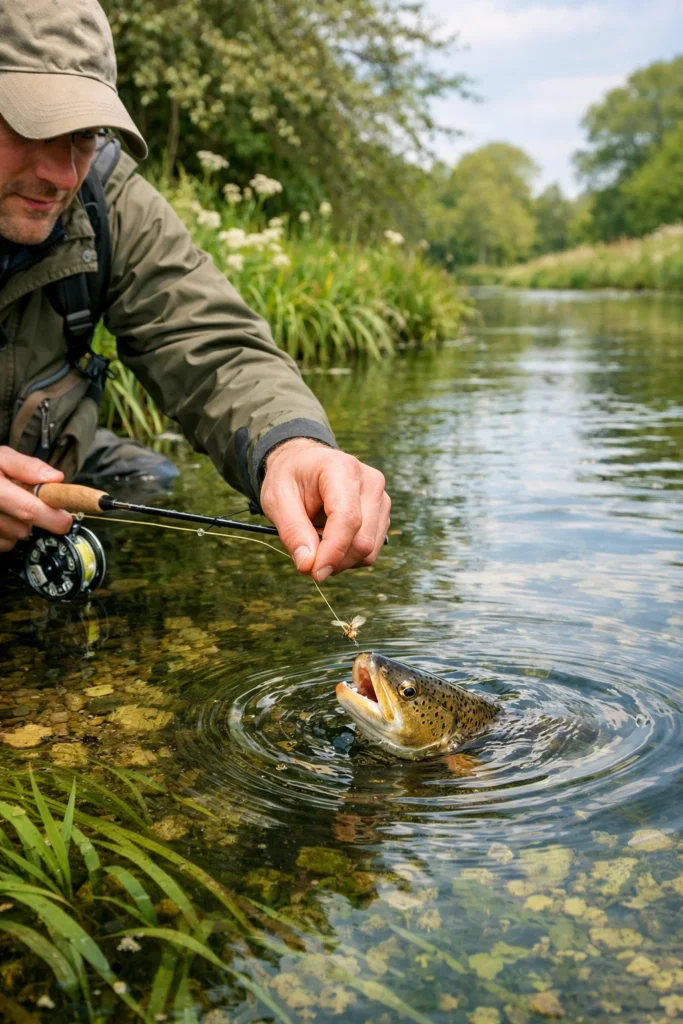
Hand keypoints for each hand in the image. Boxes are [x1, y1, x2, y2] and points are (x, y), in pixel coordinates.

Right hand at [0, 447, 72, 552]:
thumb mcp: (0, 457)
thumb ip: (26, 466)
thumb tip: (55, 478)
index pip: (27, 509)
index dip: (51, 517)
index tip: (65, 519)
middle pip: (23, 528)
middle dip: (33, 517)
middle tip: (27, 499)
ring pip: (15, 538)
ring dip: (19, 525)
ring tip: (8, 506)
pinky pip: (4, 544)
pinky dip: (7, 533)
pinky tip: (2, 517)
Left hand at [260, 438, 389, 580]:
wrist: (305, 463)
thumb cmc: (290, 477)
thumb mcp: (277, 499)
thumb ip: (292, 531)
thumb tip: (308, 565)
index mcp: (342, 469)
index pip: (347, 518)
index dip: (333, 551)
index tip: (315, 573)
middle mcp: (370, 482)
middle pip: (362, 539)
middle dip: (334, 560)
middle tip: (306, 560)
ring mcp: (381, 499)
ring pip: (368, 550)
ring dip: (340, 559)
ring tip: (316, 540)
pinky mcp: (382, 515)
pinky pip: (370, 550)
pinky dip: (347, 556)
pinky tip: (330, 539)